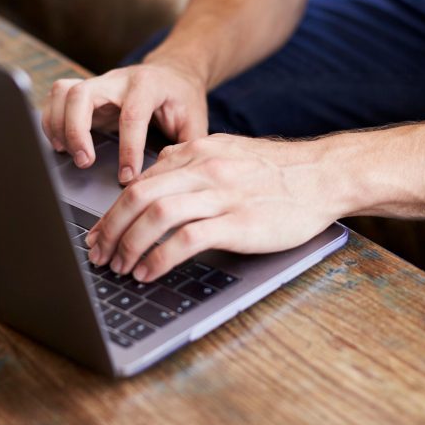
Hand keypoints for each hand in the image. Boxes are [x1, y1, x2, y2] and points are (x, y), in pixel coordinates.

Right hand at [41, 60, 207, 183]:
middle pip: (83, 94)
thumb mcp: (195, 120)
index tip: (127, 177)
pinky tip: (60, 144)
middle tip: (84, 161)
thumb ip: (187, 147)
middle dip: (77, 130)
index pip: (132, 115)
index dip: (127, 149)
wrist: (174, 73)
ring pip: (64, 92)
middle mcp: (118, 80)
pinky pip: (57, 97)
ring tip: (67, 153)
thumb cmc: (183, 98)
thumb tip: (173, 176)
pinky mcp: (87, 92)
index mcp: (148, 85)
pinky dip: (52, 120)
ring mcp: (99, 84)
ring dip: (59, 124)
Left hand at [85, 134, 338, 281]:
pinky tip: (149, 272)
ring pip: (156, 214)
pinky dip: (159, 258)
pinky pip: (186, 239)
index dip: (112, 210)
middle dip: (110, 229)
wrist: (325, 175)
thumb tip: (160, 168)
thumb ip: (194, 159)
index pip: (141, 180)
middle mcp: (204, 169)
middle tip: (98, 254)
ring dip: (129, 244)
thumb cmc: (280, 171)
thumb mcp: (230, 152)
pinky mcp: (238, 222)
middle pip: (138, 196)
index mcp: (199, 151)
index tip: (100, 234)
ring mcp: (221, 194)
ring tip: (120, 267)